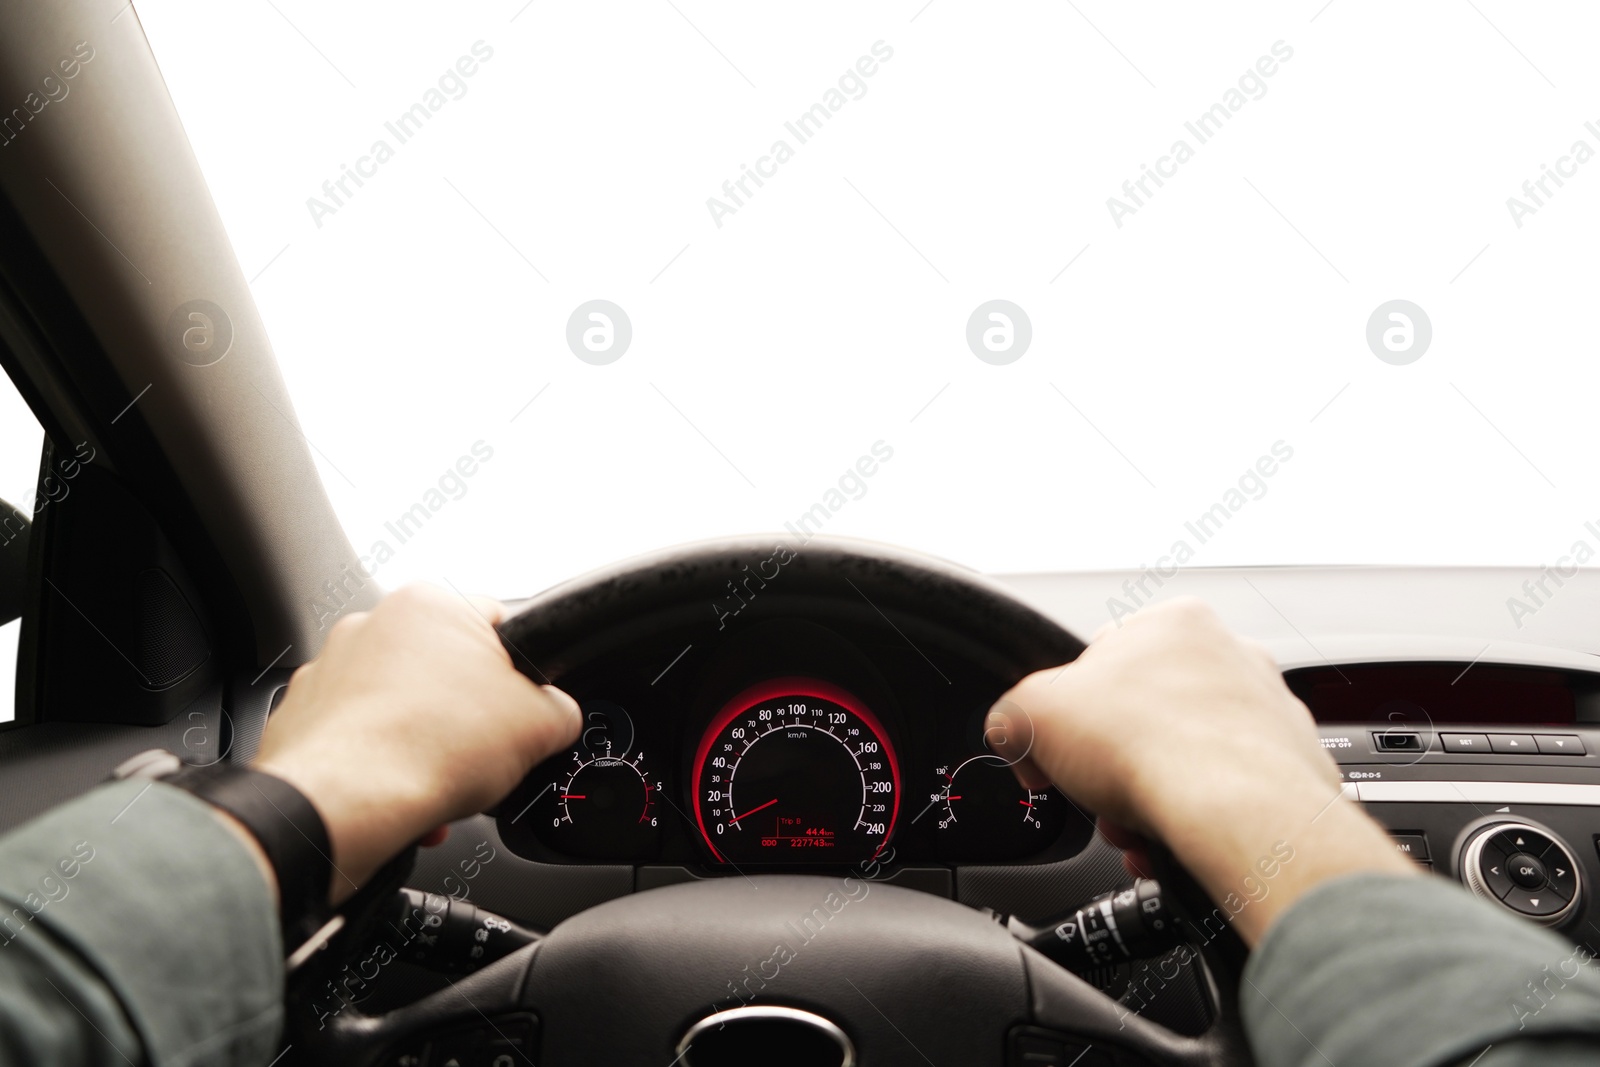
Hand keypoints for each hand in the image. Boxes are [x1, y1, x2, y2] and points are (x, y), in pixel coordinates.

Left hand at [252, 584, 580, 902]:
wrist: (344, 804)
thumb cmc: (427, 749)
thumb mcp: (541, 726)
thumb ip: (561, 710)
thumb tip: (556, 717)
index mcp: (432, 604)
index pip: (500, 623)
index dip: (522, 674)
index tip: (523, 709)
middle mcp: (373, 622)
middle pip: (446, 668)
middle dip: (467, 713)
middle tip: (484, 752)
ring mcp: (330, 667)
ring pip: (401, 705)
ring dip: (425, 742)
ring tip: (440, 783)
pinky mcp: (302, 714)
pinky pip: (359, 736)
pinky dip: (382, 764)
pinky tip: (402, 796)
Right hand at [987, 597, 1413, 944]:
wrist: (1240, 813)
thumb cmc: (1153, 746)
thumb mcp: (1029, 714)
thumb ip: (1009, 717)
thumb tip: (1012, 737)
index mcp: (1174, 622)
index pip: (1100, 661)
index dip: (1067, 714)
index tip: (1056, 753)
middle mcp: (1232, 656)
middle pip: (1143, 718)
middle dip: (1111, 768)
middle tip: (1095, 797)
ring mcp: (1269, 713)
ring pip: (1185, 762)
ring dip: (1147, 802)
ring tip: (1133, 829)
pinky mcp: (1293, 769)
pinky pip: (1226, 798)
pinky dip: (1193, 825)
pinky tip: (1168, 847)